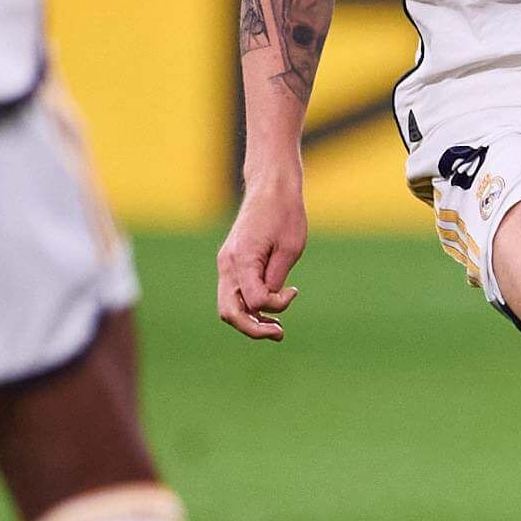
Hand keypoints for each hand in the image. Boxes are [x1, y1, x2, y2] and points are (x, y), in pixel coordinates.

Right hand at [216, 182, 308, 340]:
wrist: (270, 186)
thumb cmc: (285, 213)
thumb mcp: (289, 249)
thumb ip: (276, 280)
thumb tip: (267, 306)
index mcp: (242, 260)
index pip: (254, 302)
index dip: (276, 306)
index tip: (294, 291)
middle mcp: (227, 264)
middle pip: (229, 312)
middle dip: (253, 329)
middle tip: (279, 334)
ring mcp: (226, 263)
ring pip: (228, 306)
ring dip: (250, 320)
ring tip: (275, 328)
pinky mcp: (231, 262)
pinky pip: (234, 293)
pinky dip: (249, 305)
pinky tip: (269, 307)